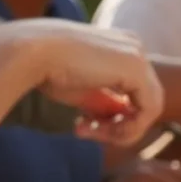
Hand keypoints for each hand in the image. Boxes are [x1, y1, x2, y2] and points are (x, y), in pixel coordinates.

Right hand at [15, 19, 163, 145]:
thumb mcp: (85, 92)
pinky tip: (101, 129)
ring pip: (150, 108)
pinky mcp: (137, 69)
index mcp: (123, 49)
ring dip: (122, 130)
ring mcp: (139, 57)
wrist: (29, 52)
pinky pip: (149, 110)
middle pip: (146, 101)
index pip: (136, 93)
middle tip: (86, 133)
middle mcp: (135, 48)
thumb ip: (108, 104)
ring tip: (89, 132)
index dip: (115, 118)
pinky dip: (129, 127)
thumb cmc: (48, 69)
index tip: (83, 126)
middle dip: (120, 126)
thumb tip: (124, 124)